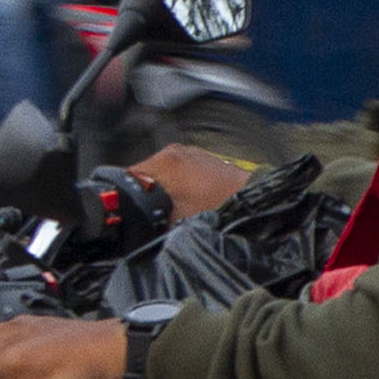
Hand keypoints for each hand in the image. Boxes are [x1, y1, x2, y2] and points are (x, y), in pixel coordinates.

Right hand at [131, 143, 254, 216]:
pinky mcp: (201, 158)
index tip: (130, 213)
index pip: (128, 177)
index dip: (126, 198)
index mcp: (163, 162)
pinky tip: (188, 201)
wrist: (252, 200)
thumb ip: (152, 221)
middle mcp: (173, 151)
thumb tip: (138, 228)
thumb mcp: (176, 222)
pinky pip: (179, 172)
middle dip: (145, 194)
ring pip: (162, 174)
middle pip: (145, 175)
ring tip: (173, 209)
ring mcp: (189, 152)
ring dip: (163, 190)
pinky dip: (178, 185)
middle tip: (153, 215)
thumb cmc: (219, 208)